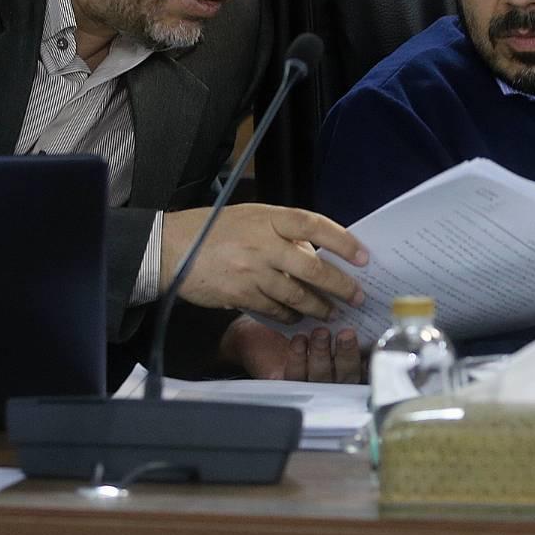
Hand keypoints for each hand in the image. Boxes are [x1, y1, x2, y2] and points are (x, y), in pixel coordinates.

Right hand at [161, 204, 367, 322]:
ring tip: (330, 312)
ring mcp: (252, 271)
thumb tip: (314, 255)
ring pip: (297, 295)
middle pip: (312, 268)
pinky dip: (289, 315)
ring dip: (318, 307)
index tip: (363, 256)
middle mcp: (263, 243)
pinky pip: (275, 309)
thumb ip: (281, 233)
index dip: (342, 241)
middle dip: (340, 286)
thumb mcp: (251, 218)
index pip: (314, 225)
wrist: (171, 248)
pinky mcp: (240, 295)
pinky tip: (297, 317)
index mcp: (268, 218)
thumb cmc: (213, 230)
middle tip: (356, 295)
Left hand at [219, 315, 363, 382]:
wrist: (252, 327)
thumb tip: (361, 293)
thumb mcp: (319, 310)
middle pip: (348, 376)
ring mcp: (309, 383)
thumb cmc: (292, 314)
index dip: (372, 356)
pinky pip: (296, 378)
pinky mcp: (286, 385)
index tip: (374, 339)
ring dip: (323, 355)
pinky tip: (298, 341)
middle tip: (346, 333)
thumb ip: (340, 310)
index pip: (365, 365)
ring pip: (323, 379)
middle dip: (347, 355)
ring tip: (319, 333)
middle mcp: (331, 376)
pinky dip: (299, 359)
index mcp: (344, 361)